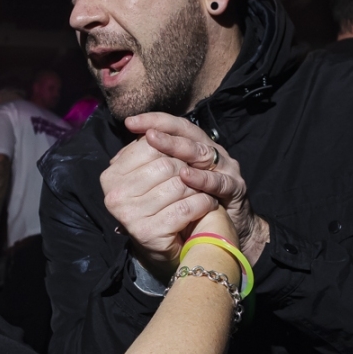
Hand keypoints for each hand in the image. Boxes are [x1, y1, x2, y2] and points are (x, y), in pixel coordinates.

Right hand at [100, 135, 219, 272]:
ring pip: (179, 185)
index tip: (186, 154)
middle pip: (165, 164)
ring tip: (205, 190)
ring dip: (200, 187)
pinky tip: (208, 204)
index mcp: (110, 177)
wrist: (167, 249)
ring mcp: (130, 216)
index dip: (173, 145)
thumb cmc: (162, 205)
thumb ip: (148, 151)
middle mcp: (115, 196)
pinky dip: (204, 204)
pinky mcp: (149, 233)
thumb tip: (149, 126)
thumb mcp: (150, 175)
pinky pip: (187, 207)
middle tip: (201, 174)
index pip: (148, 145)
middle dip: (189, 167)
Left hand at [125, 113, 268, 263]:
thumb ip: (150, 170)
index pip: (175, 126)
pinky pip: (219, 182)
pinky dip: (203, 178)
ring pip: (203, 153)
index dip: (155, 121)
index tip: (130, 122)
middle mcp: (213, 152)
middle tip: (146, 131)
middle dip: (165, 130)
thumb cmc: (194, 206)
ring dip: (180, 148)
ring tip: (158, 143)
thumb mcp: (171, 185)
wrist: (226, 232)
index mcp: (197, 147)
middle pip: (189, 134)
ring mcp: (227, 169)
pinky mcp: (236, 189)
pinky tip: (186, 176)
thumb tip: (116, 162)